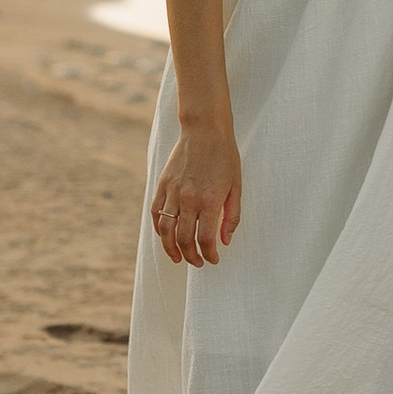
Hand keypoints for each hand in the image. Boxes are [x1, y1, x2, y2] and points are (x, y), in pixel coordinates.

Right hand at [151, 124, 240, 267]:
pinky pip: (156, 213)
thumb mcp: (236, 187)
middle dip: (191, 256)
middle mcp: (189, 199)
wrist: (205, 130)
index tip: (213, 260)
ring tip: (178, 258)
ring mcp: (173, 192)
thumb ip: (232, 216)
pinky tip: (166, 237)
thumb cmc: (225, 158)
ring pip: (166, 230)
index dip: (209, 254)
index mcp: (210, 201)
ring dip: (171, 249)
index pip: (205, 239)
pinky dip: (159, 229)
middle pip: (184, 239)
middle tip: (197, 262)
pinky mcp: (162, 185)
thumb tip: (225, 241)